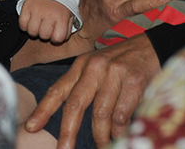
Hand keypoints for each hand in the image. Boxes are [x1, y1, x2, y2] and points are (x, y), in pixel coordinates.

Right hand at [20, 0, 77, 43]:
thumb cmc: (61, 3)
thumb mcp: (70, 14)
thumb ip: (67, 28)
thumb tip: (61, 39)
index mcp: (62, 17)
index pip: (58, 38)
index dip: (56, 38)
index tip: (56, 32)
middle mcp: (49, 14)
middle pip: (44, 36)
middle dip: (45, 33)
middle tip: (47, 25)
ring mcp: (36, 11)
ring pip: (32, 32)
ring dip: (35, 30)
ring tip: (38, 23)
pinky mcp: (26, 7)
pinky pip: (22, 24)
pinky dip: (25, 25)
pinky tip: (31, 20)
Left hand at [23, 32, 161, 148]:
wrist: (153, 46)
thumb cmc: (122, 62)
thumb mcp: (97, 67)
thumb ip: (82, 87)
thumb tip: (68, 120)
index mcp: (82, 65)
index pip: (59, 89)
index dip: (43, 109)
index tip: (31, 127)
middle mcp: (95, 67)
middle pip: (76, 104)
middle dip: (68, 131)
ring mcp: (115, 72)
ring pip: (101, 114)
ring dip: (101, 136)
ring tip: (102, 146)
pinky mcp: (134, 80)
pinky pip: (122, 114)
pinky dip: (120, 129)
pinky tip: (120, 133)